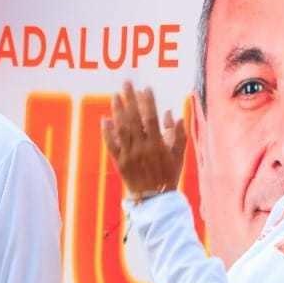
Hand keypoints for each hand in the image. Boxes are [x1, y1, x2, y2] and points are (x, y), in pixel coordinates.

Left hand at [101, 81, 186, 199]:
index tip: (145, 88)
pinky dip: (107, 132)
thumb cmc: (169, 175)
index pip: (151, 118)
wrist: (155, 199)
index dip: (148, 102)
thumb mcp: (179, 155)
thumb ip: (177, 133)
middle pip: (134, 119)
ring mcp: (129, 155)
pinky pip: (111, 145)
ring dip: (117, 111)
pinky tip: (105, 119)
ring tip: (116, 96)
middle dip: (130, 99)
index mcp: (158, 145)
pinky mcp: (119, 162)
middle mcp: (142, 148)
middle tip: (126, 84)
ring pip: (121, 129)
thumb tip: (170, 113)